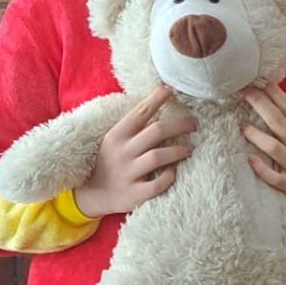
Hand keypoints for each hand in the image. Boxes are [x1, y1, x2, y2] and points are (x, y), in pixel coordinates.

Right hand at [73, 84, 194, 218]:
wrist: (92, 195)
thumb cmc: (110, 162)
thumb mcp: (114, 141)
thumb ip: (133, 127)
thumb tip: (158, 103)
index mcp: (116, 136)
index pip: (140, 111)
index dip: (157, 98)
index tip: (171, 89)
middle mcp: (122, 153)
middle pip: (157, 131)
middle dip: (179, 125)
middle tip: (193, 124)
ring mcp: (128, 174)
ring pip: (159, 156)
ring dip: (179, 150)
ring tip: (190, 148)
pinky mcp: (134, 194)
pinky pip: (158, 183)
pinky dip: (169, 175)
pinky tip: (174, 171)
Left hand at [240, 82, 285, 208]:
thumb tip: (275, 103)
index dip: (273, 93)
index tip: (258, 80)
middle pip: (278, 121)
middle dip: (260, 104)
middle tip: (244, 91)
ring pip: (274, 147)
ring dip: (256, 135)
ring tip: (242, 126)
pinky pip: (274, 176)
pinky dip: (261, 168)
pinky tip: (250, 159)